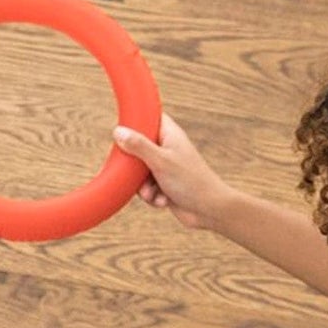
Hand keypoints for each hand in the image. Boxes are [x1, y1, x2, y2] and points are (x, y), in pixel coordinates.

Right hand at [113, 114, 230, 230]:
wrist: (209, 210)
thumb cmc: (191, 181)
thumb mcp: (160, 161)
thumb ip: (138, 146)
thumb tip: (118, 131)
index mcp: (170, 135)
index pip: (150, 118)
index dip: (136, 121)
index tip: (122, 126)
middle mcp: (167, 148)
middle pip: (138, 147)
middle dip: (134, 166)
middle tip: (137, 171)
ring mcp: (166, 167)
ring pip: (139, 171)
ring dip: (143, 186)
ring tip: (153, 192)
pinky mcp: (165, 185)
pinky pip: (147, 187)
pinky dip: (152, 196)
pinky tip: (163, 200)